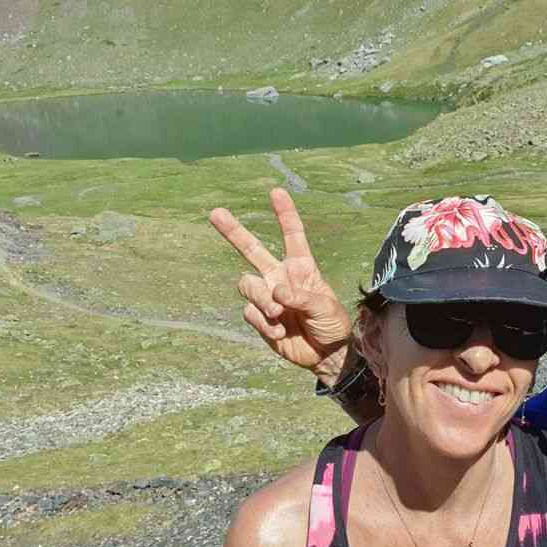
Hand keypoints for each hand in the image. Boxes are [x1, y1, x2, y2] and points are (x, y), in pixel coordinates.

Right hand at [209, 188, 352, 380]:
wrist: (325, 354)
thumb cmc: (331, 324)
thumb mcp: (325, 308)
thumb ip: (302, 297)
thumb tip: (276, 291)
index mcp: (301, 267)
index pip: (292, 235)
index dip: (284, 214)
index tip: (276, 192)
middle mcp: (280, 277)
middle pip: (252, 250)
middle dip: (233, 231)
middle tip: (215, 213)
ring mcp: (268, 296)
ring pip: (247, 285)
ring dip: (261, 299)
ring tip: (279, 314)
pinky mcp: (260, 318)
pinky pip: (250, 312)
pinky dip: (263, 322)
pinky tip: (280, 332)